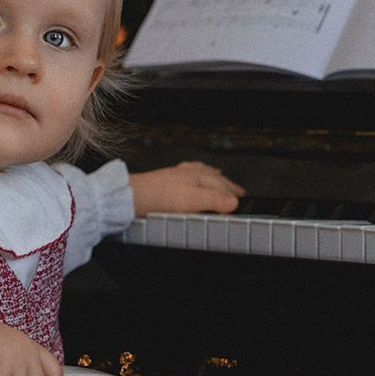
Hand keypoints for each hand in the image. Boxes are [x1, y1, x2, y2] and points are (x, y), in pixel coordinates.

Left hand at [129, 160, 245, 215]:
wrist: (132, 197)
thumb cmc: (158, 197)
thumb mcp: (192, 200)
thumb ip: (214, 200)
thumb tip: (233, 202)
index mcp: (198, 177)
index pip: (222, 185)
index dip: (233, 195)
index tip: (242, 202)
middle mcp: (188, 173)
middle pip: (213, 177)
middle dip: (227, 184)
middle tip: (239, 191)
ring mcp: (176, 176)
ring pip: (200, 173)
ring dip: (213, 177)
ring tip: (220, 179)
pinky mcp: (165, 182)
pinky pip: (187, 175)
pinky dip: (196, 176)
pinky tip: (191, 179)